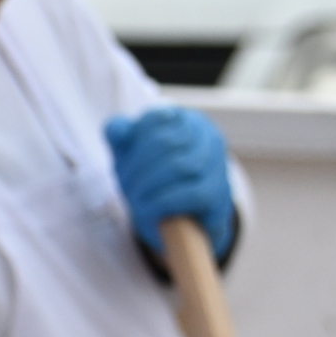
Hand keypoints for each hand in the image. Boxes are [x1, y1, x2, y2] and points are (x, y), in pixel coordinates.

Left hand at [105, 107, 237, 263]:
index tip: (125, 161)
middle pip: (165, 143)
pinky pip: (192, 194)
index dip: (134, 141)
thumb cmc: (149, 178)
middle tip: (125, 184)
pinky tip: (148, 208)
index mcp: (188, 120)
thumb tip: (117, 129)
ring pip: (179, 166)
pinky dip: (163, 202)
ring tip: (134, 198)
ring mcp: (218, 166)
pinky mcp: (218, 196)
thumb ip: (120, 135)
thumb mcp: (129, 153)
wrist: (173, 218)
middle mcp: (209, 138)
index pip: (157, 118)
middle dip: (137, 166)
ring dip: (147, 185)